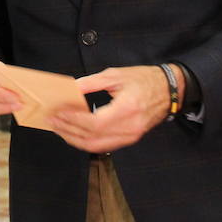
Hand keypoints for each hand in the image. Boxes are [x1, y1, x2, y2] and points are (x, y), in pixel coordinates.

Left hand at [48, 66, 172, 152]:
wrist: (170, 90)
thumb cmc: (144, 79)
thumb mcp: (115, 75)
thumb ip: (90, 83)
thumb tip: (69, 88)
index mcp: (127, 109)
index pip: (94, 122)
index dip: (73, 120)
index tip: (56, 112)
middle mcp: (130, 127)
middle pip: (92, 137)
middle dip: (68, 130)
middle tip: (51, 120)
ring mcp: (131, 136)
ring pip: (96, 145)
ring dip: (74, 138)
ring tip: (58, 128)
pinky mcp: (130, 139)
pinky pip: (104, 146)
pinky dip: (86, 141)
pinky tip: (74, 133)